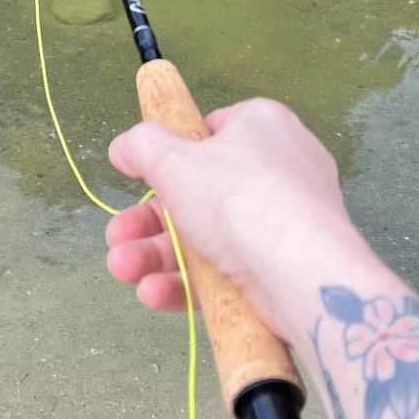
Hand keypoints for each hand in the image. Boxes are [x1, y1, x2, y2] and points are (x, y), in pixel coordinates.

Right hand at [104, 96, 356, 343]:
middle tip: (116, 238)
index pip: (212, 131)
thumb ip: (142, 147)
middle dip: (147, 221)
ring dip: (157, 254)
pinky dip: (190, 282)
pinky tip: (153, 293)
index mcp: (261, 126)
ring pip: (207, 237)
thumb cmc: (237, 198)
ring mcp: (283, 222)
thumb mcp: (174, 162)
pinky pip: (229, 270)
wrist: (302, 272)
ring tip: (124, 269)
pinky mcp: (282, 269)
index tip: (143, 176)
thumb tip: (125, 146)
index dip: (173, 154)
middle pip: (199, 192)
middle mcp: (278, 168)